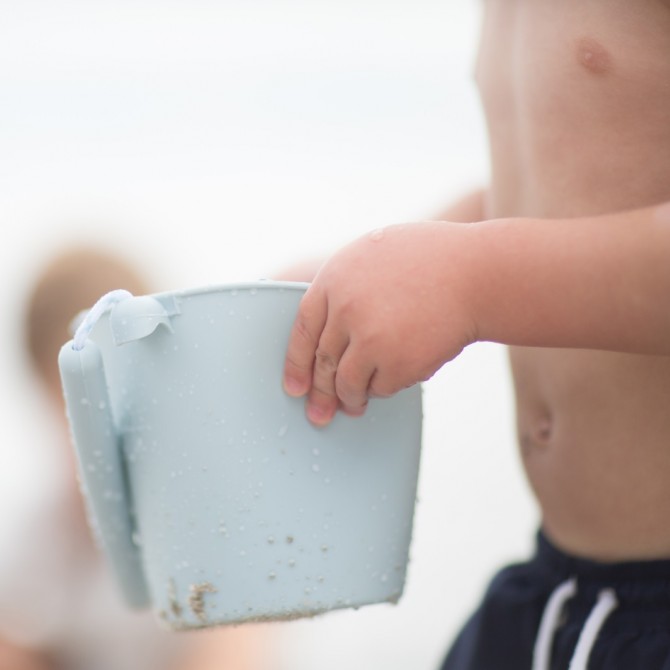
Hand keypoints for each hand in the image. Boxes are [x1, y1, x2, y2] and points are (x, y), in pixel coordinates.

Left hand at [282, 221, 477, 425]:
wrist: (476, 273)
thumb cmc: (429, 259)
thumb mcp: (373, 255)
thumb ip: (345, 288)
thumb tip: (328, 330)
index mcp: (334, 279)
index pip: (303, 331)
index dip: (295, 363)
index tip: (294, 387)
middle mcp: (345, 310)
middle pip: (322, 363)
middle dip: (319, 394)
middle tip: (319, 413)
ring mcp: (370, 339)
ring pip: (347, 383)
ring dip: (349, 399)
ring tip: (353, 406)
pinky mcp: (397, 364)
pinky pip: (380, 389)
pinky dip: (383, 390)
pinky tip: (391, 383)